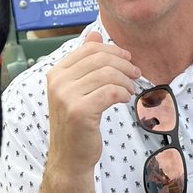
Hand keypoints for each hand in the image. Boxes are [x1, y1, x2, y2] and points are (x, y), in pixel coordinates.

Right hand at [45, 33, 139, 176]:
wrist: (69, 158)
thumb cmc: (77, 123)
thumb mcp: (78, 89)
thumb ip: (84, 62)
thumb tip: (95, 34)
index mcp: (56, 73)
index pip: (89, 49)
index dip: (113, 51)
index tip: (128, 59)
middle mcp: (57, 82)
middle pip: (100, 59)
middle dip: (123, 64)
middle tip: (136, 74)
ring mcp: (66, 97)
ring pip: (107, 74)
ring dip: (125, 81)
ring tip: (130, 90)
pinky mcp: (79, 111)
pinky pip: (110, 92)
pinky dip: (123, 93)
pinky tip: (125, 99)